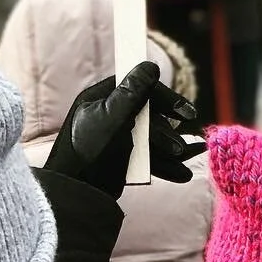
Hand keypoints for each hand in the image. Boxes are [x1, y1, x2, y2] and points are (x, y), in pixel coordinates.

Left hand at [43, 61, 205, 199]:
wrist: (75, 195)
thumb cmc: (88, 151)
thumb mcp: (112, 117)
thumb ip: (133, 92)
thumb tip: (150, 65)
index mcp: (101, 98)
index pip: (139, 88)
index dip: (165, 98)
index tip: (185, 113)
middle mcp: (109, 115)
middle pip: (148, 115)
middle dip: (167, 132)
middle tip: (180, 147)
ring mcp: (115, 138)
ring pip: (151, 139)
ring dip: (171, 150)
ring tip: (184, 161)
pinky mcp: (120, 160)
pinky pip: (148, 158)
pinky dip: (165, 165)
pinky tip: (182, 173)